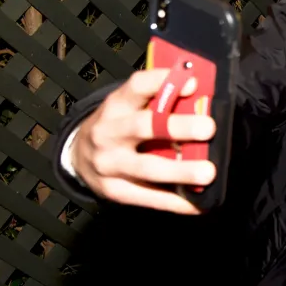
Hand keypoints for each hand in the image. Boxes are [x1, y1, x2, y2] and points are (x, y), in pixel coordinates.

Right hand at [71, 69, 216, 213]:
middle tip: (209, 128)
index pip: (137, 86)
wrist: (77, 154)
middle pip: (143, 127)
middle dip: (177, 127)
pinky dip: (175, 202)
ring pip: (147, 168)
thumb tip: (203, 97)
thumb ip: (159, 101)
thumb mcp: (129, 106)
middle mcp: (108, 132)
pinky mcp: (114, 190)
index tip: (193, 83)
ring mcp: (109, 164)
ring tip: (208, 173)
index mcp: (117, 105)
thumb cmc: (119, 125)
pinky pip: (147, 198)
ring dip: (180, 171)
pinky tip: (198, 204)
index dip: (163, 82)